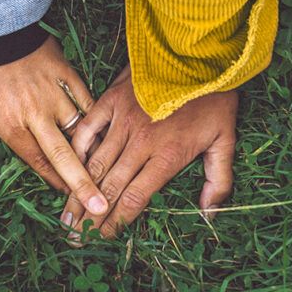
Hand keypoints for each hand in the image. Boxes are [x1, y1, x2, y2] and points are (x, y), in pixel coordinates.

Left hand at [0, 36, 109, 214]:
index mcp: (12, 125)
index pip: (38, 163)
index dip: (55, 184)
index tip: (69, 201)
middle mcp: (38, 115)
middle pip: (65, 157)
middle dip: (83, 185)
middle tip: (99, 207)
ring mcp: (55, 94)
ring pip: (80, 129)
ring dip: (92, 152)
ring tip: (106, 170)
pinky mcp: (66, 74)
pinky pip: (85, 99)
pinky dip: (92, 115)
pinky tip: (101, 129)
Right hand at [61, 66, 236, 239]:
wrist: (200, 53)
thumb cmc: (215, 97)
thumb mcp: (226, 140)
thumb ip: (218, 180)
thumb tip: (210, 214)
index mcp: (166, 156)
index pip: (135, 198)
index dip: (116, 221)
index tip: (102, 238)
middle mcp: (140, 142)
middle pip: (110, 187)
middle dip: (90, 216)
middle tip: (74, 237)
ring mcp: (123, 120)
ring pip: (95, 163)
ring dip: (79, 191)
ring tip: (66, 213)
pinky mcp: (112, 100)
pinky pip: (87, 129)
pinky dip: (77, 150)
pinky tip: (69, 167)